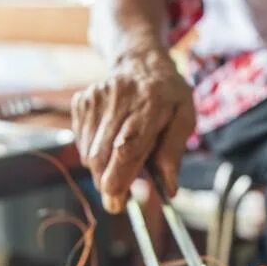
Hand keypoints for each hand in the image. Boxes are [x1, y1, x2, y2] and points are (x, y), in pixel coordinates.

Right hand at [71, 49, 194, 211]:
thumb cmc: (167, 95)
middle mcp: (119, 98)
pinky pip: (81, 141)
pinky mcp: (81, 101)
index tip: (117, 202)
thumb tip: (170, 189)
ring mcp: (96, 98)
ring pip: (88, 152)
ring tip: (120, 166)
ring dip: (101, 171)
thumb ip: (174, 152)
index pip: (128, 145)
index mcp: (150, 103)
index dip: (119, 177)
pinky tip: (110, 144)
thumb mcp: (185, 117)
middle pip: (102, 154)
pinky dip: (94, 153)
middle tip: (117, 201)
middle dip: (107, 184)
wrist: (141, 62)